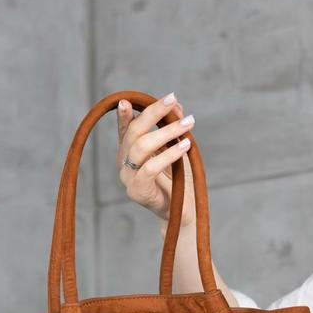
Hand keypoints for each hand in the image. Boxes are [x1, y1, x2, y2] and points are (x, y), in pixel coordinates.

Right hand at [116, 92, 195, 225]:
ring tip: (188, 124)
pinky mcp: (137, 191)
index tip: (127, 101)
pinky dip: (169, 154)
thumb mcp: (177, 148)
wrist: (183, 212)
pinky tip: (185, 145)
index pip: (125, 130)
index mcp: (130, 152)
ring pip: (141, 147)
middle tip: (172, 99)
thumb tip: (176, 105)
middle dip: (153, 113)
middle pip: (133, 132)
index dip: (124, 116)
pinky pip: (151, 168)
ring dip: (167, 132)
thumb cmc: (179, 180)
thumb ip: (173, 127)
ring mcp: (128, 178)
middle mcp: (125, 163)